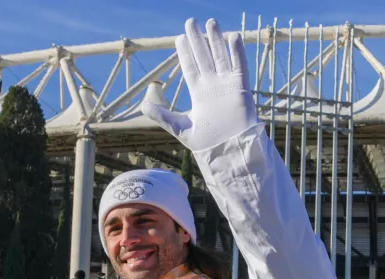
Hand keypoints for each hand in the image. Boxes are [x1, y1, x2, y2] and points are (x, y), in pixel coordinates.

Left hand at [142, 18, 256, 151]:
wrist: (228, 151)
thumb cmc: (207, 144)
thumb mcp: (179, 128)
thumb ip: (162, 115)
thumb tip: (143, 105)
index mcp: (199, 94)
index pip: (190, 67)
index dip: (185, 52)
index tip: (179, 37)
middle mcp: (212, 86)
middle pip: (204, 57)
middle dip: (197, 39)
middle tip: (191, 21)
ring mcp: (227, 85)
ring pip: (220, 57)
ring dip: (216, 40)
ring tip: (211, 22)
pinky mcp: (240, 88)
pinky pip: (239, 66)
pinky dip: (237, 52)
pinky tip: (232, 36)